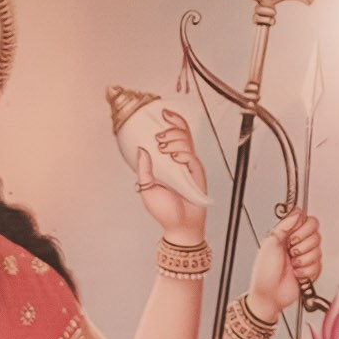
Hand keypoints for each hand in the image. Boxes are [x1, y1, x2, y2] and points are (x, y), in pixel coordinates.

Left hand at [136, 107, 207, 244]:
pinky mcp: (197, 174)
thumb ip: (144, 169)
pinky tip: (175, 158)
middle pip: (182, 132)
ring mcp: (190, 166)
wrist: (179, 226)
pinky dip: (183, 154)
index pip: (173, 134)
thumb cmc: (164, 211)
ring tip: (163, 147)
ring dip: (174, 139)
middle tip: (159, 136)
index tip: (163, 112)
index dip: (171, 120)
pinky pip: (192, 157)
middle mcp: (181, 160)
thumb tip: (141, 149)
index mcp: (170, 161)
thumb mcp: (147, 188)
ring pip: (187, 141)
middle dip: (171, 127)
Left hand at [249, 209, 322, 322]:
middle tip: (291, 252)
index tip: (292, 238)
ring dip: (303, 260)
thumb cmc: (264, 274)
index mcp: (289, 235)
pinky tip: (296, 274)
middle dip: (303, 245)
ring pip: (318, 251)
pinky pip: (318, 266)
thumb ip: (285, 225)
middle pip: (316, 234)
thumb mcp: (270, 243)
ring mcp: (305, 258)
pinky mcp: (310, 271)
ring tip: (292, 265)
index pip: (309, 221)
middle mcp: (299, 244)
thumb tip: (297, 212)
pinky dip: (306, 272)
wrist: (268, 296)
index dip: (303, 229)